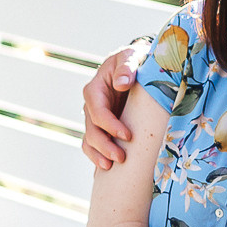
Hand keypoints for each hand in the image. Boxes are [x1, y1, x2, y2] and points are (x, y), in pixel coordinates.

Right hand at [81, 42, 147, 169]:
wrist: (136, 65)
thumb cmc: (134, 59)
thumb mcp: (131, 56)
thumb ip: (127, 67)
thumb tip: (122, 83)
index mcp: (95, 89)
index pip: (98, 111)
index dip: (110, 125)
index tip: (128, 135)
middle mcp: (92, 105)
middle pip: (92, 130)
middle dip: (105, 145)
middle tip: (121, 158)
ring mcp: (95, 118)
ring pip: (90, 140)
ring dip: (99, 155)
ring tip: (112, 166)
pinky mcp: (102, 127)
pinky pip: (93, 145)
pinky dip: (96, 157)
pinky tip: (105, 170)